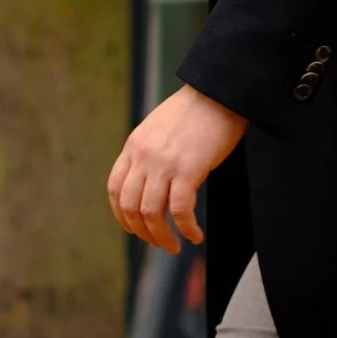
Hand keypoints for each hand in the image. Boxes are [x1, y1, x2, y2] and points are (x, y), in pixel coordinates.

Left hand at [107, 85, 246, 252]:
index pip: (115, 189)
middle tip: (158, 243)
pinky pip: (180, 210)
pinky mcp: (188, 169)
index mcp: (134, 147)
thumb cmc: (197, 110)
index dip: (121, 215)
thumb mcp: (159, 129)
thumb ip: (149, 153)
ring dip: (161, 237)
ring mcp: (164, 164)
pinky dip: (186, 228)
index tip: (133, 228)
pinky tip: (195, 236)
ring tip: (173, 246)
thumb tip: (152, 182)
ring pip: (151, 213)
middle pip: (130, 207)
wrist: (220, 91)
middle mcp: (143, 157)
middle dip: (142, 232)